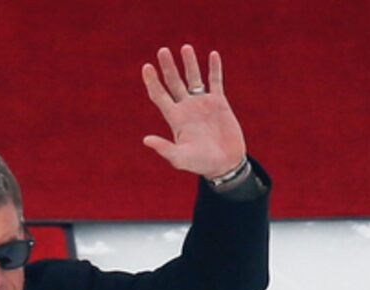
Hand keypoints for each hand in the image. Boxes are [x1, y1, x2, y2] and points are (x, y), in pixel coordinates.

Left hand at [141, 46, 245, 176]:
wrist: (224, 163)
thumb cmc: (200, 163)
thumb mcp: (180, 158)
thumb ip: (164, 148)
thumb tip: (145, 140)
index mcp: (175, 118)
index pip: (160, 96)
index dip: (152, 81)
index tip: (146, 67)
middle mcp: (187, 108)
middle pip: (174, 83)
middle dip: (168, 67)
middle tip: (162, 50)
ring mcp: (202, 103)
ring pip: (194, 78)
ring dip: (189, 63)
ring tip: (184, 47)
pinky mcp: (219, 102)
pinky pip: (215, 81)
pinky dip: (214, 68)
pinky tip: (212, 55)